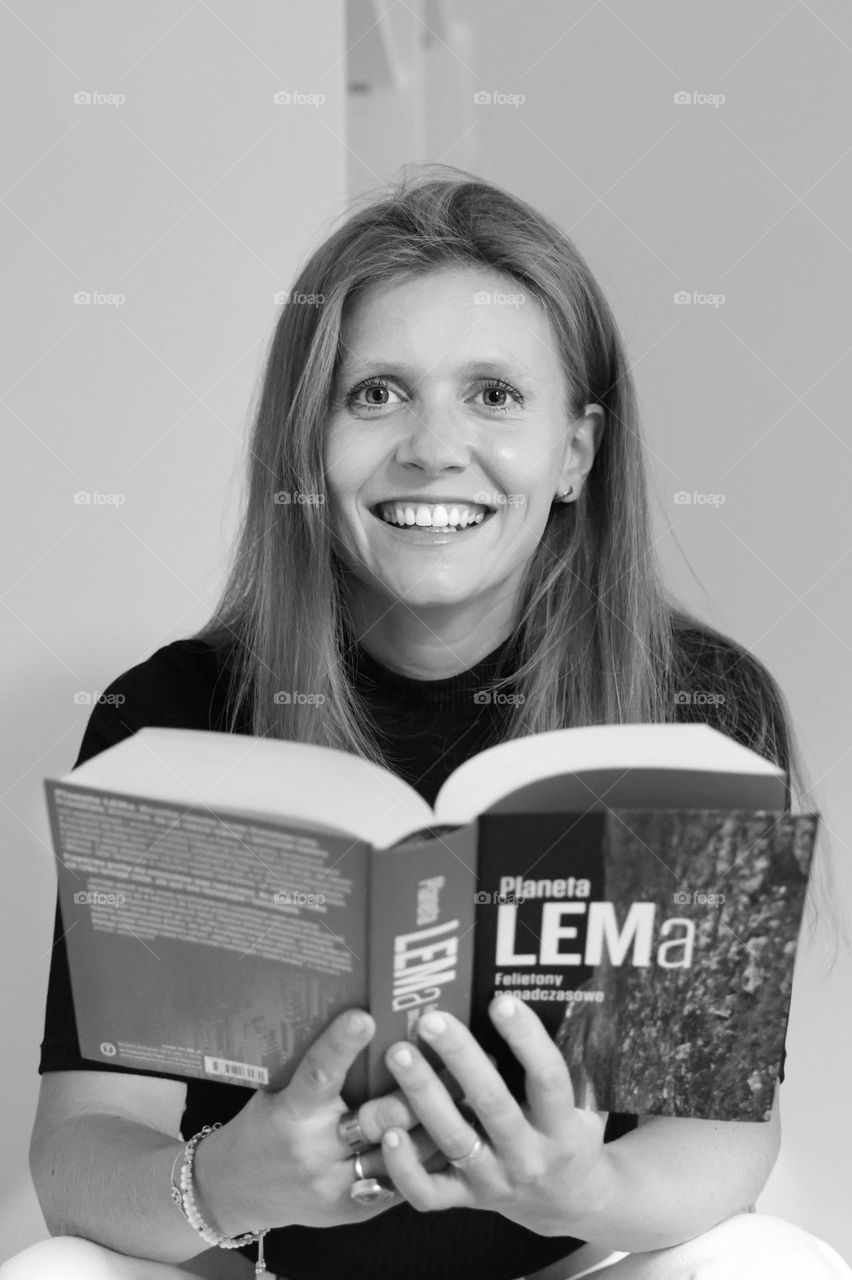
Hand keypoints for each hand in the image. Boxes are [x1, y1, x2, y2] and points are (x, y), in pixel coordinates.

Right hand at [193, 1008, 445, 1233]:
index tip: (364, 1016)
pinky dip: (429, 1154)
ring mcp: (337, 1187)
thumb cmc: (266, 1123)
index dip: (340, 1046)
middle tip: (452, 1053)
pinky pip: (405, 1181)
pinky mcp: (356, 1210)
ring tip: (469, 1086)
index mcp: (290, 1113)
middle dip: (416, 1089)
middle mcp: (315, 1152)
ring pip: (402, 1152)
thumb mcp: (278, 1088)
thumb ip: (317, 1065)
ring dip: (437, 1120)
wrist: (239, 1188)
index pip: (318, 1074)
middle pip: (377, 1119)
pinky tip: (456, 1130)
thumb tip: (364, 1014)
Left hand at [361, 995, 613, 1236]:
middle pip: (491, 1104)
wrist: (565, 1202)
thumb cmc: (567, 1134)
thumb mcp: (583, 1103)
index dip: (526, 1039)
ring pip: (453, 1139)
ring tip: (398, 1053)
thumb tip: (531, 996)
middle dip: (460, 1058)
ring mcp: (493, 1181)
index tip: (501, 1001)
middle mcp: (528, 1157)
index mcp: (562, 1128)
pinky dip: (405, 1167)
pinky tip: (387, 1131)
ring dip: (423, 1095)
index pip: (547, 1079)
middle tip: (431, 1019)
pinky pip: (428, 1193)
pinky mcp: (465, 1200)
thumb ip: (562, 1061)